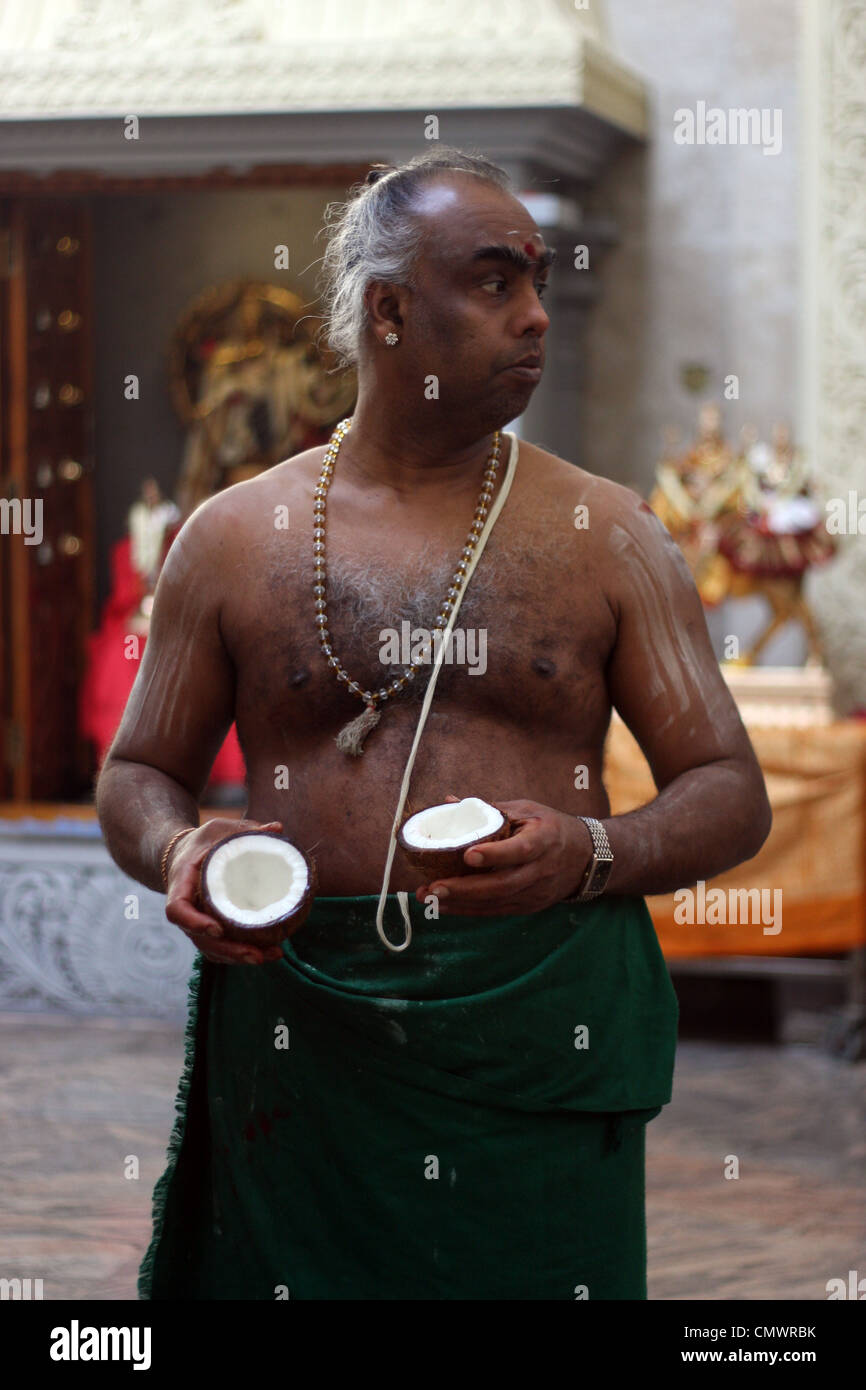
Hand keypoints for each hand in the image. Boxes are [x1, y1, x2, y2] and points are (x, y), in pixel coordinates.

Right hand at [164, 818, 285, 964]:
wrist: (184, 857)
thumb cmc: (203, 843)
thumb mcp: (219, 830)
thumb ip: (245, 830)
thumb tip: (277, 828)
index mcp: (181, 883)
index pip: (177, 909)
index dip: (194, 922)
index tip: (217, 929)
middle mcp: (187, 908)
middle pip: (200, 939)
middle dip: (228, 950)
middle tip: (256, 955)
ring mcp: (196, 922)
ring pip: (212, 949)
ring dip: (239, 957)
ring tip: (271, 955)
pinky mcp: (209, 930)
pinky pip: (221, 949)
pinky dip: (241, 955)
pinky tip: (268, 954)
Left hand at [413, 797, 593, 915]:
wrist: (586, 858)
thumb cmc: (549, 827)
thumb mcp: (526, 810)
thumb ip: (488, 810)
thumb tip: (449, 802)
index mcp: (544, 839)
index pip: (520, 850)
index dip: (495, 854)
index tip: (468, 855)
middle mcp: (541, 870)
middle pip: (504, 884)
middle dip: (467, 888)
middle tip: (435, 886)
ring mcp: (536, 892)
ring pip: (497, 902)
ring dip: (461, 902)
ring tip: (429, 898)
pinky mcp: (529, 906)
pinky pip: (496, 911)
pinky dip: (469, 910)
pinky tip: (444, 906)